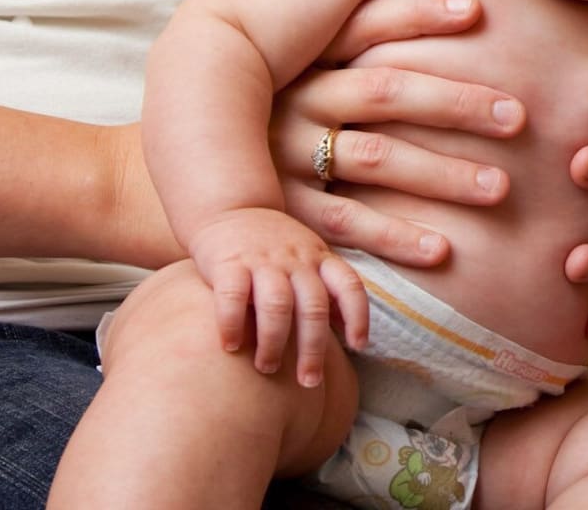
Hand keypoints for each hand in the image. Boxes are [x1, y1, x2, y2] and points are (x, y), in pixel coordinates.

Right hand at [186, 207, 367, 387]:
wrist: (229, 206)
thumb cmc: (273, 245)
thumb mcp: (309, 258)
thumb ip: (328, 290)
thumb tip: (353, 334)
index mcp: (320, 258)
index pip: (349, 286)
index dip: (358, 316)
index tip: (360, 347)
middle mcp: (296, 259)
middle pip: (313, 307)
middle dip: (313, 349)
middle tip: (309, 381)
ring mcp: (263, 260)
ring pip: (277, 305)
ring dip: (274, 342)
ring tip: (267, 369)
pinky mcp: (227, 262)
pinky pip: (233, 296)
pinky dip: (233, 323)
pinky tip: (230, 347)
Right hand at [270, 0, 521, 265]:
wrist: (177, 177)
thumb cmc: (271, 112)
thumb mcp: (298, 65)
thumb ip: (354, 40)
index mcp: (304, 58)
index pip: (366, 23)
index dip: (418, 12)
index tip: (475, 9)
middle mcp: (296, 101)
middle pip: (388, 92)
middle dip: (458, 103)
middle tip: (518, 117)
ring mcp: (286, 157)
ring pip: (378, 158)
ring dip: (444, 174)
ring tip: (501, 187)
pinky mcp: (284, 210)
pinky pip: (346, 223)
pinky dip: (396, 236)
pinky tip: (443, 248)